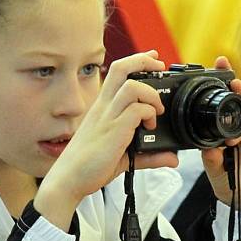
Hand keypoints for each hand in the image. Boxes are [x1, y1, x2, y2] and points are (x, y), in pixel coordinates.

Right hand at [35, 50, 178, 229]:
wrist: (68, 180)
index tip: (153, 59)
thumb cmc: (89, 167)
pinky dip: (148, 114)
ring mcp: (107, 117)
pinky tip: (149, 126)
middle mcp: (104, 108)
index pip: (118, 72)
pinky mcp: (113, 130)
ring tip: (156, 111)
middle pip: (121, 68)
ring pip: (131, 86)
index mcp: (103, 108)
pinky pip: (136, 110)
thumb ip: (149, 155)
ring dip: (151, 95)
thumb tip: (172, 158)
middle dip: (144, 61)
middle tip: (160, 67)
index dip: (137, 61)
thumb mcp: (124, 157)